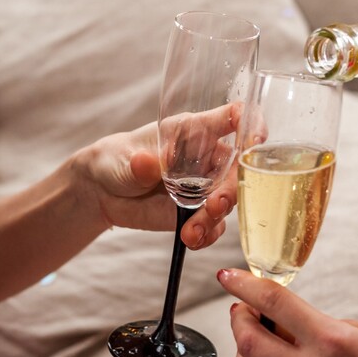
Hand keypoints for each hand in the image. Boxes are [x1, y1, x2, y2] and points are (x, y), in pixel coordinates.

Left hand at [76, 104, 242, 249]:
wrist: (103, 192)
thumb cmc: (118, 159)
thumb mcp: (124, 157)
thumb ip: (139, 163)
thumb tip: (146, 163)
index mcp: (194, 130)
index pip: (232, 117)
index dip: (250, 124)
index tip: (254, 140)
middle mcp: (207, 157)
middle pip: (238, 167)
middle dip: (233, 188)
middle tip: (215, 206)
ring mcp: (206, 186)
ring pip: (229, 200)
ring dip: (216, 217)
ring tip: (193, 231)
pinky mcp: (198, 211)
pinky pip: (216, 224)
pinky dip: (207, 234)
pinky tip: (191, 239)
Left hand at [194, 269, 357, 356]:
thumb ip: (313, 326)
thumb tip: (276, 321)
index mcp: (332, 341)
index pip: (273, 303)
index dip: (245, 285)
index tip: (229, 276)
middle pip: (251, 341)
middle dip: (240, 316)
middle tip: (245, 308)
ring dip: (240, 353)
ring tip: (252, 339)